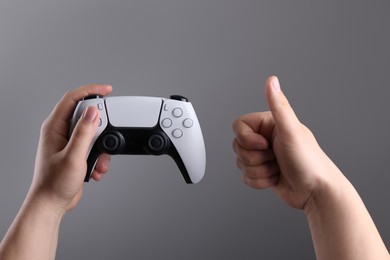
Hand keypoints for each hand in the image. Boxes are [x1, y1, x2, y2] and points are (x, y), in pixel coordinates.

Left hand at [29, 84, 112, 214]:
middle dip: (101, 127)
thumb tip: (93, 112)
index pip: (73, 99)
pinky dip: (100, 157)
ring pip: (93, 132)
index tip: (107, 90)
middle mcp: (61, 132)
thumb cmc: (54, 183)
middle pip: (86, 115)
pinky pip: (94, 146)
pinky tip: (95, 169)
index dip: (91, 91)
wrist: (52, 204)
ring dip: (101, 147)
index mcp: (54, 127)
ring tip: (98, 161)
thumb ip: (84, 133)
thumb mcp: (73, 157)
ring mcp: (69, 142)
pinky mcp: (76, 152)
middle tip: (107, 135)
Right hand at [232, 76, 339, 209]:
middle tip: (275, 158)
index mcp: (269, 124)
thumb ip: (279, 106)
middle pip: (238, 146)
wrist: (316, 192)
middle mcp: (264, 138)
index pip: (239, 126)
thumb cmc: (308, 161)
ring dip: (259, 171)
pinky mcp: (262, 172)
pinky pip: (246, 177)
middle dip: (255, 158)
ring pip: (241, 163)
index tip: (264, 145)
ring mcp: (263, 156)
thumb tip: (272, 80)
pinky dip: (260, 181)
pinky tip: (275, 178)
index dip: (247, 139)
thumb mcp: (291, 131)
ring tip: (278, 169)